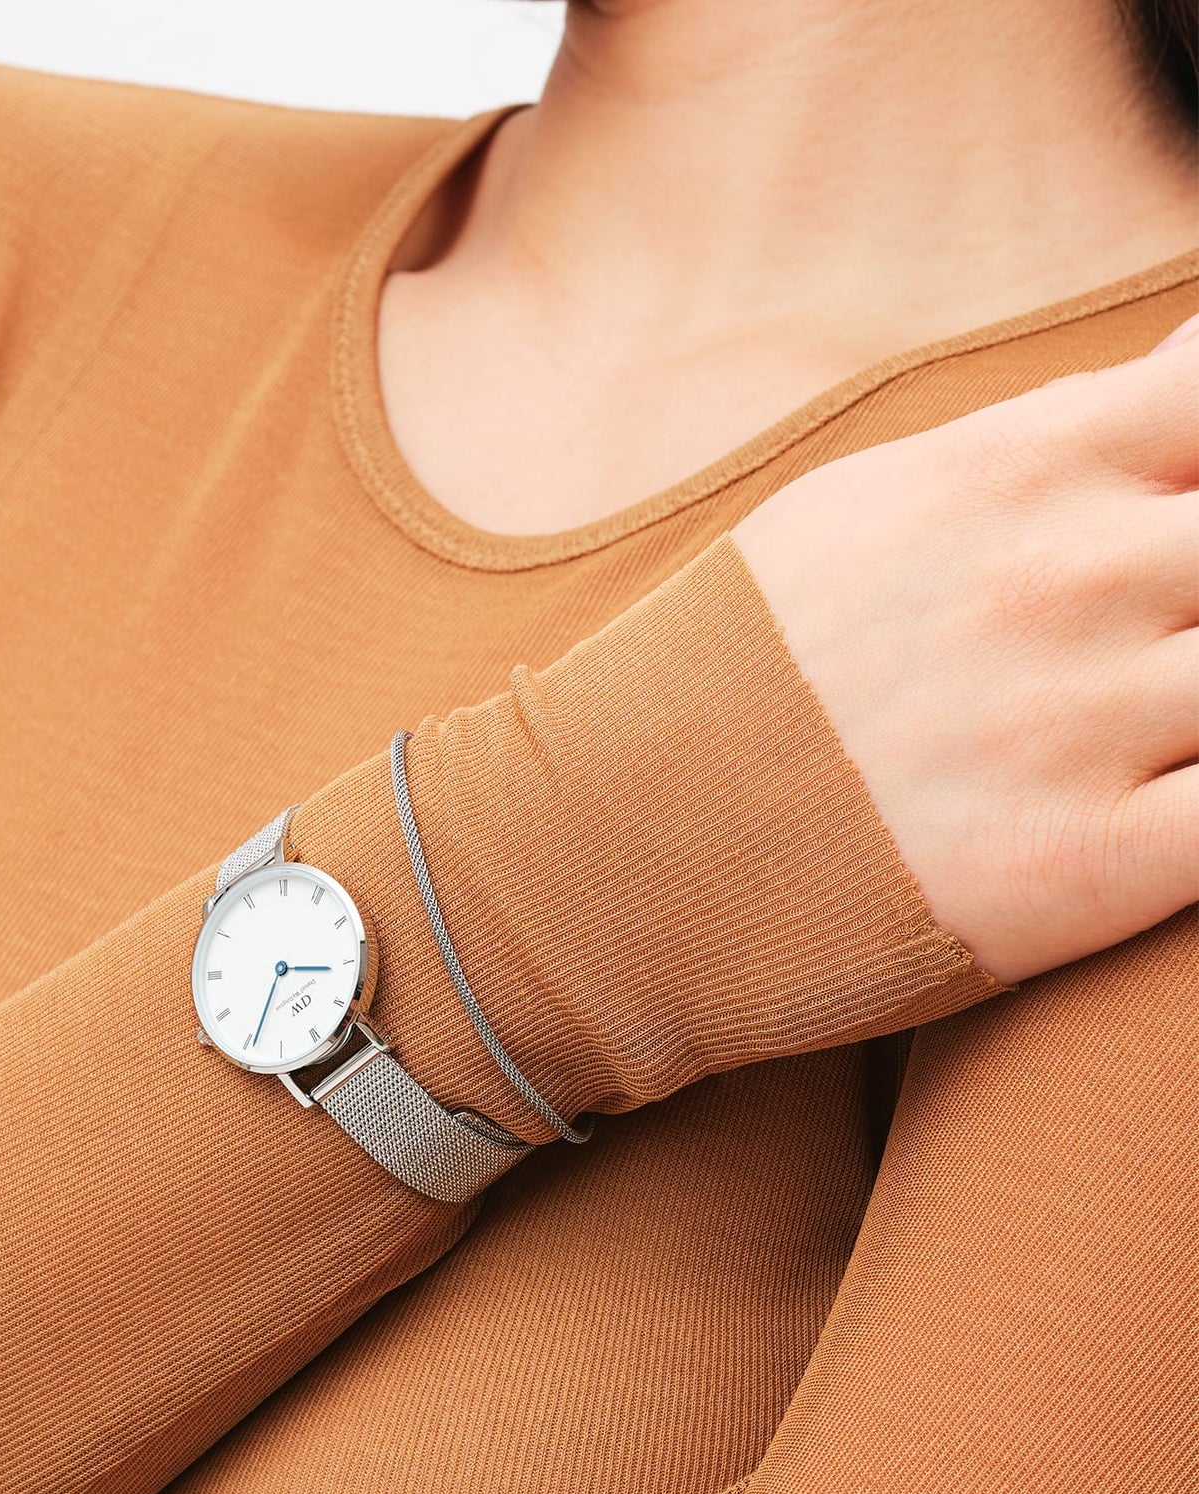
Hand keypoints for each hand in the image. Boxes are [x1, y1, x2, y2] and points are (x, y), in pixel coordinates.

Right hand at [732, 315, 1198, 984]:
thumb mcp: (867, 506)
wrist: (612, 845)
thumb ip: (1045, 439)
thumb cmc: (737, 672)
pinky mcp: (1086, 866)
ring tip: (1163, 720)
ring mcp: (1082, 723)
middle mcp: (1069, 580)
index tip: (1195, 504)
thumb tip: (1186, 369)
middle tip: (1171, 627)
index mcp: (1021, 471)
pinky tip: (1181, 800)